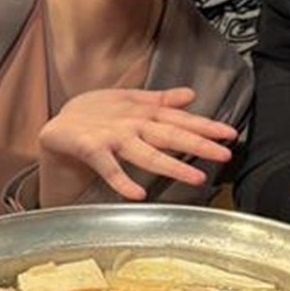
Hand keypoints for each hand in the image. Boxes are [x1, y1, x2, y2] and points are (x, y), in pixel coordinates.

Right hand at [37, 86, 237, 202]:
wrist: (58, 125)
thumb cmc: (97, 115)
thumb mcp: (131, 101)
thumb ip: (162, 101)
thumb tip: (191, 95)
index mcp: (145, 113)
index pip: (182, 120)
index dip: (207, 127)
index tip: (231, 135)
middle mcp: (133, 124)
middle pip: (171, 135)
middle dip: (199, 144)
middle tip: (224, 154)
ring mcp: (113, 137)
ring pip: (146, 153)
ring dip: (172, 165)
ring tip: (196, 178)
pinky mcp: (92, 150)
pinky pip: (109, 168)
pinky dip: (122, 181)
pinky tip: (138, 195)